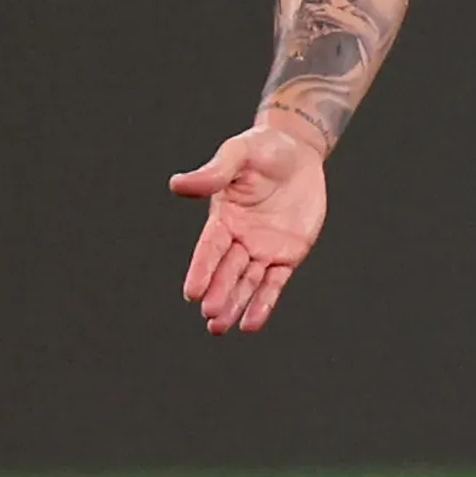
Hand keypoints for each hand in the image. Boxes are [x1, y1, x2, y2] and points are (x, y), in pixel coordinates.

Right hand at [168, 122, 329, 335]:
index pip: (210, 249)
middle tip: (209, 314)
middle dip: (218, 293)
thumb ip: (214, 173)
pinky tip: (251, 323)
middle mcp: (239, 239)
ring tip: (220, 327)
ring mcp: (263, 249)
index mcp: (223, 219)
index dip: (201, 270)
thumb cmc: (262, 149)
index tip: (192, 292)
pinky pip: (274, 282)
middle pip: (227, 271)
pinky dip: (263, 302)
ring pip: (247, 283)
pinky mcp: (287, 254)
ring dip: (235, 304)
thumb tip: (177, 184)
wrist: (298, 152)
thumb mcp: (239, 154)